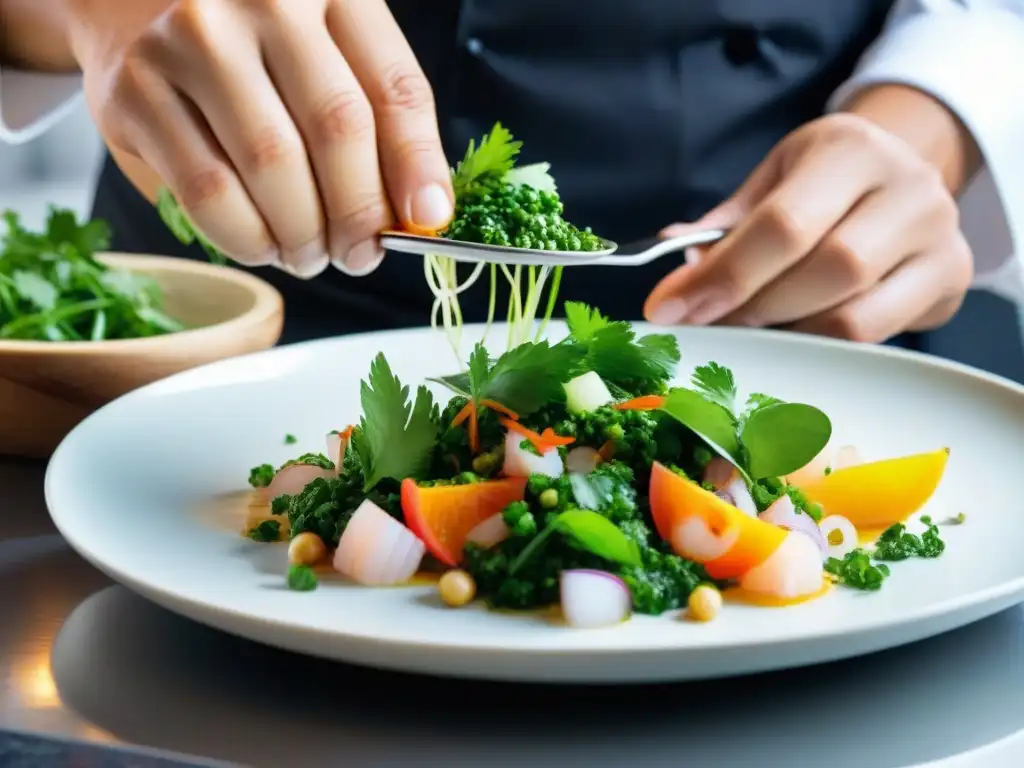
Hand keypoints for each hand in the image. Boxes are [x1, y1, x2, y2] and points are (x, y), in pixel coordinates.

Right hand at [69, 0, 452, 276]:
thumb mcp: (327, 50)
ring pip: (272, 167)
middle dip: (358, 214)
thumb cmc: (251, 41)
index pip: (394, 87)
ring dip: (303, 235)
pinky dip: (247, 238)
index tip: (428, 219)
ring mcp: (193, 40)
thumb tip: (421, 212)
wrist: (127, 3)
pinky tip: (263, 245)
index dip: (418, 165)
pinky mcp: (137, 90)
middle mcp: (263, 0)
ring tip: (310, 255)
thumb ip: (375, 117)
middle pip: (336, 129)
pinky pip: (208, 192)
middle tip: (360, 254)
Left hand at [643, 109, 974, 342]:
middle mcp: (907, 187)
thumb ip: (725, 224)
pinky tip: (792, 335)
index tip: (672, 308)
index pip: (783, 224)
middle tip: (709, 324)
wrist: (903, 172)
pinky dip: (821, 345)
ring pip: (854, 315)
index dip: (724, 275)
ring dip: (786, 333)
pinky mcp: (951, 279)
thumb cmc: (824, 179)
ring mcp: (938, 236)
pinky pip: (877, 337)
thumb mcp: (773, 181)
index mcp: (850, 149)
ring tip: (748, 330)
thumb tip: (676, 259)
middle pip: (827, 271)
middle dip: (753, 308)